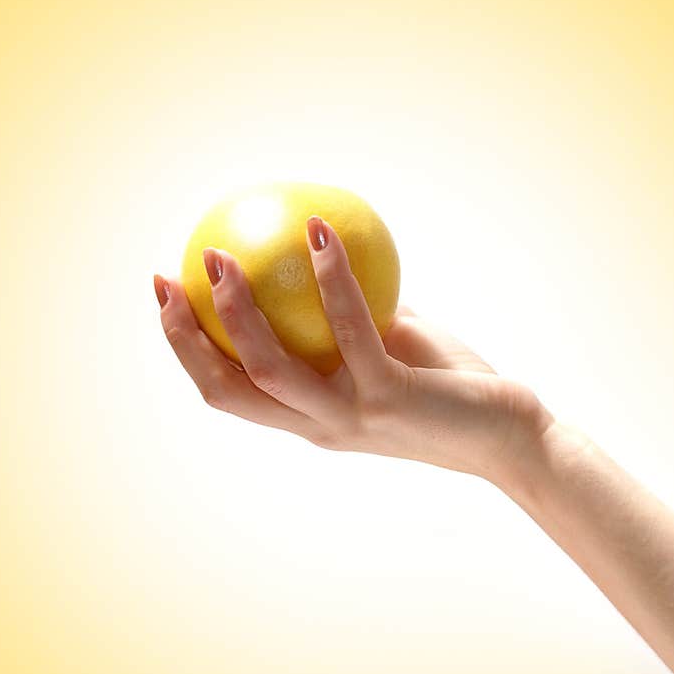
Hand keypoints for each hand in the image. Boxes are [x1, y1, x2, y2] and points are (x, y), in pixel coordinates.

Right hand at [155, 217, 551, 482]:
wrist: (505, 439)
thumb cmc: (446, 387)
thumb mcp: (388, 347)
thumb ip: (349, 318)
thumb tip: (317, 255)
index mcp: (308, 416)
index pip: (229, 390)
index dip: (187, 349)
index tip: (168, 297)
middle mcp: (317, 424)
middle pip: (228, 388)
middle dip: (186, 337)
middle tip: (170, 279)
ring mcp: (350, 416)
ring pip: (271, 368)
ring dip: (239, 310)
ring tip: (223, 256)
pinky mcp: (388, 399)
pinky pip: (350, 329)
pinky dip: (330, 279)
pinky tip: (319, 234)